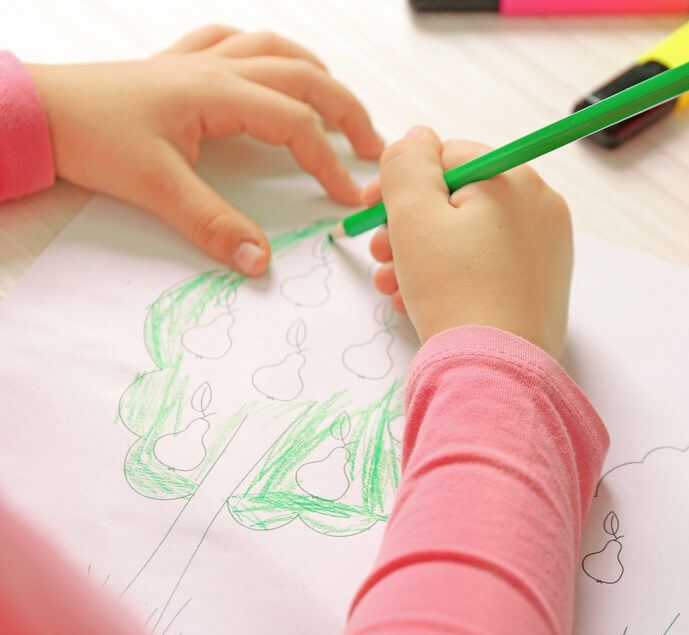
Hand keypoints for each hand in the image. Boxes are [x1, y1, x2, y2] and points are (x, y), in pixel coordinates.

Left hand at [26, 25, 382, 275]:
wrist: (37, 109)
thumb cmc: (89, 134)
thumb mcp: (155, 187)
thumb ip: (213, 225)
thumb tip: (258, 261)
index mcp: (217, 93)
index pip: (295, 123)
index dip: (329, 161)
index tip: (347, 194)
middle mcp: (216, 69)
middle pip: (303, 75)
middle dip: (346, 109)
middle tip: (372, 144)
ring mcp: (197, 61)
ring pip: (275, 49)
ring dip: (315, 72)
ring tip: (338, 99)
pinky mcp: (177, 65)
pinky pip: (234, 42)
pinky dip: (264, 51)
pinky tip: (268, 64)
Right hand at [366, 126, 572, 359]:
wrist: (495, 372)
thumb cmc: (454, 291)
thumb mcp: (413, 214)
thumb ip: (407, 162)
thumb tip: (418, 137)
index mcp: (515, 179)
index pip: (448, 157)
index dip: (401, 180)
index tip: (368, 209)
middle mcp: (541, 209)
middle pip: (459, 198)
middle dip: (408, 225)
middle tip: (380, 252)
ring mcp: (546, 251)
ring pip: (469, 237)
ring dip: (422, 255)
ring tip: (393, 285)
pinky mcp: (541, 288)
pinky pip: (488, 267)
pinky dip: (452, 277)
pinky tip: (419, 301)